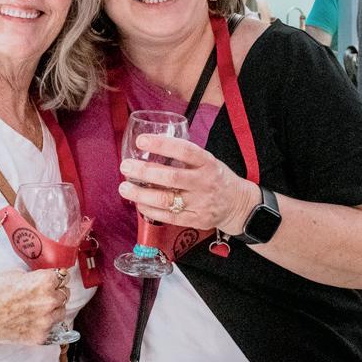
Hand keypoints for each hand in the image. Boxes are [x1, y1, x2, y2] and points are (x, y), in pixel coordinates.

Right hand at [0, 268, 68, 345]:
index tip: (53, 279)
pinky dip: (43, 323)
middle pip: (64, 294)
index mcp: (45, 282)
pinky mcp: (40, 337)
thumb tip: (44, 279)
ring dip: (53, 308)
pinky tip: (29, 319)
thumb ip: (35, 277)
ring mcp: (45, 321)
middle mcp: (49, 301)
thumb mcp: (16, 275)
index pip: (63, 276)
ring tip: (36, 307)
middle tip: (41, 293)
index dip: (55, 277)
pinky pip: (50, 327)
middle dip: (55, 292)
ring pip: (60, 312)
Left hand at [118, 134, 259, 234]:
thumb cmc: (214, 177)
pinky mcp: (196, 220)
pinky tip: (138, 203)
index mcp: (208, 162)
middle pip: (171, 177)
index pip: (184, 150)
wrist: (237, 204)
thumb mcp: (206, 161)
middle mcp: (205, 182)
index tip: (140, 141)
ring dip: (141, 194)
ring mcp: (201, 203)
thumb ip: (183, 156)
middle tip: (125, 166)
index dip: (162, 145)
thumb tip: (148, 148)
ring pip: (167, 200)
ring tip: (124, 188)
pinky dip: (150, 210)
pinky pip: (169, 217)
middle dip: (144, 172)